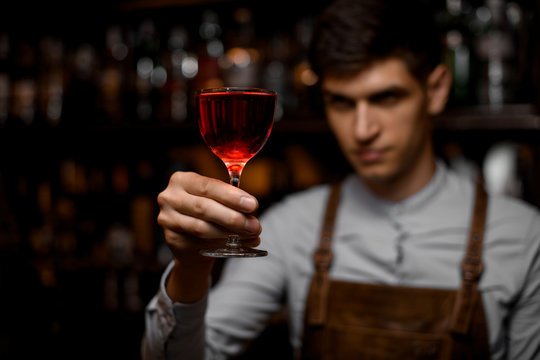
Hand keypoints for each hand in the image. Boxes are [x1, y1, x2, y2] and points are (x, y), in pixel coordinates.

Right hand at [157, 172, 261, 301]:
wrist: (191, 238)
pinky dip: (221, 244)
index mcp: (182, 180)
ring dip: (229, 233)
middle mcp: (170, 198)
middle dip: (233, 218)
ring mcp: (167, 219)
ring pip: (202, 228)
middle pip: (204, 208)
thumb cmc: (208, 211)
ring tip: (249, 235)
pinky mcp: (172, 239)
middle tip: (254, 225)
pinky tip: (236, 244)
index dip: (231, 196)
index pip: (208, 186)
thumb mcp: (216, 198)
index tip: (252, 205)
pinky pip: (199, 243)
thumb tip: (252, 209)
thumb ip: (231, 199)